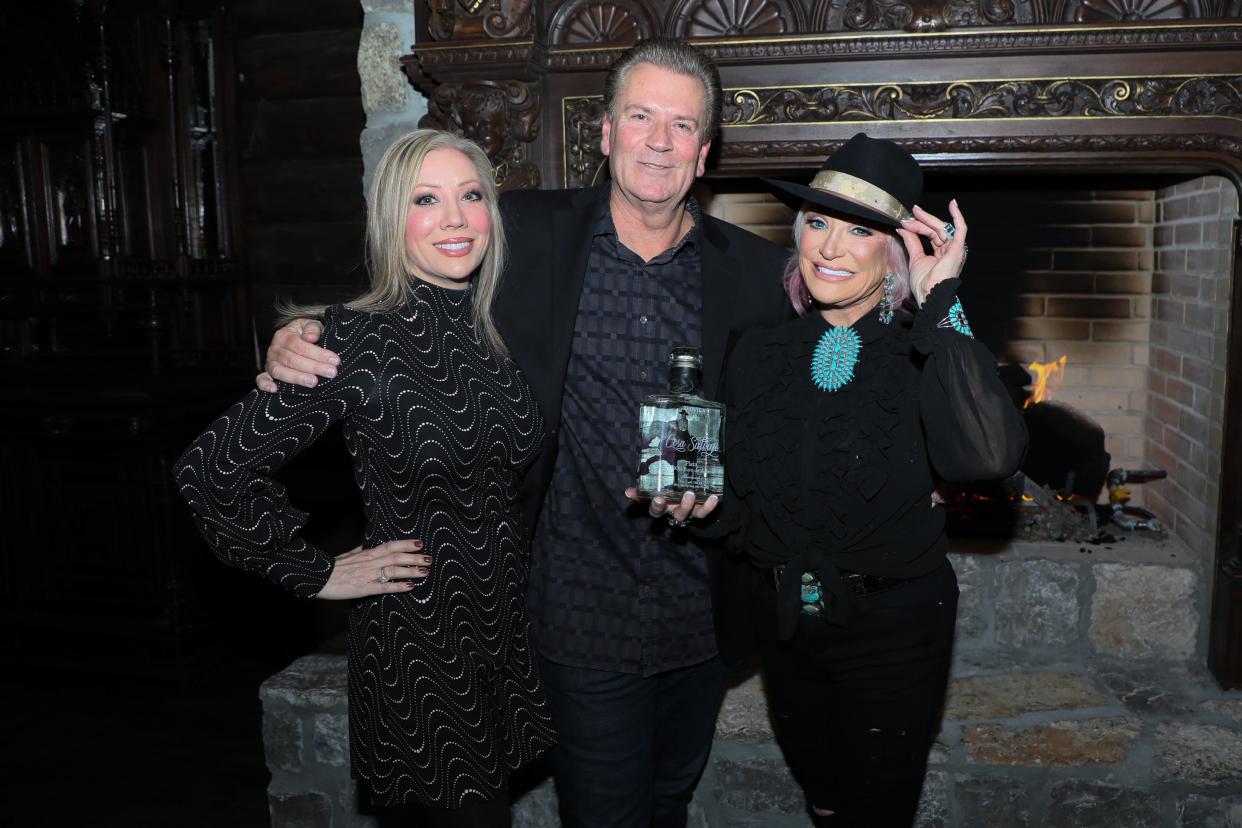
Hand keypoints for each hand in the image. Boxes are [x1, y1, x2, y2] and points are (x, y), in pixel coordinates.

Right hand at [255, 318, 339, 391]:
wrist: (295, 338)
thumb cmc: (306, 333)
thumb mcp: (311, 325)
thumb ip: (313, 328)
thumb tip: (311, 338)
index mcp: (285, 335)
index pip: (301, 346)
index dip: (318, 354)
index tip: (335, 360)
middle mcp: (275, 349)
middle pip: (292, 360)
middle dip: (313, 367)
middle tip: (331, 373)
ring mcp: (270, 362)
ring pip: (279, 371)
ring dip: (296, 378)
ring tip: (313, 382)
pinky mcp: (267, 373)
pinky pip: (261, 379)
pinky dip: (265, 384)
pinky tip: (275, 390)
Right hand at [315, 539, 431, 599]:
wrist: (318, 578)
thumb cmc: (333, 567)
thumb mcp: (349, 554)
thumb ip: (361, 549)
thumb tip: (368, 543)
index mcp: (367, 554)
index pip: (390, 545)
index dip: (406, 544)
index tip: (420, 542)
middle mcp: (370, 562)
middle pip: (396, 557)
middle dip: (414, 557)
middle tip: (429, 558)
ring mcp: (368, 575)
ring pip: (393, 571)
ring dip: (410, 571)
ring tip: (425, 572)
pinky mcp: (364, 588)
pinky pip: (384, 587)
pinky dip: (398, 586)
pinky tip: (410, 587)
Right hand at [625, 488, 719, 525]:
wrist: (690, 492)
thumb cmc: (669, 490)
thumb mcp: (656, 488)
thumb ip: (642, 490)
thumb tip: (626, 492)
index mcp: (662, 506)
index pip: (655, 510)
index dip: (656, 506)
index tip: (657, 498)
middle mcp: (673, 512)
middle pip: (674, 514)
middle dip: (674, 507)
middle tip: (677, 496)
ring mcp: (687, 513)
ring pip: (688, 514)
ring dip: (689, 506)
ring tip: (691, 493)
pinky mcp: (699, 512)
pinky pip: (703, 512)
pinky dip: (709, 506)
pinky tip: (714, 497)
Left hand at [898, 199, 968, 306]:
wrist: (929, 295)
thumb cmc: (924, 284)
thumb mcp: (915, 258)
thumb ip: (911, 241)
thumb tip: (903, 228)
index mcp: (941, 253)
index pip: (930, 234)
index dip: (918, 226)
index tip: (905, 222)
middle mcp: (950, 250)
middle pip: (936, 229)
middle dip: (922, 220)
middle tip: (911, 213)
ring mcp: (954, 249)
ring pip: (942, 228)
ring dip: (928, 219)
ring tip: (915, 213)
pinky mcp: (957, 249)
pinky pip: (960, 230)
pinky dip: (957, 217)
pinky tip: (953, 205)